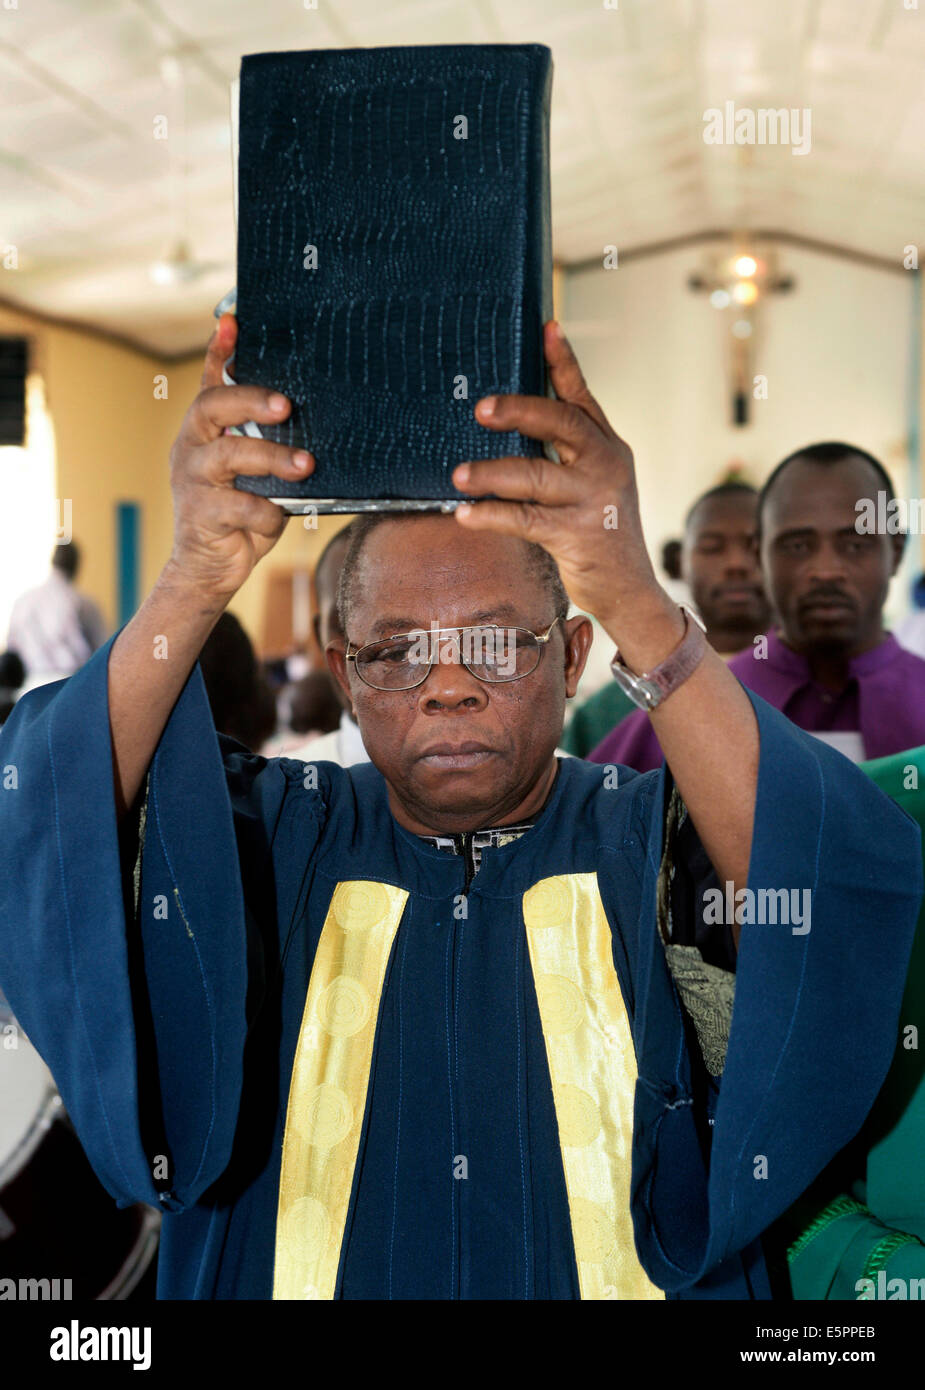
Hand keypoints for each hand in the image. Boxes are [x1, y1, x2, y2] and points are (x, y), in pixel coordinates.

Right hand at [165, 313, 315, 602]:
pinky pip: (241, 506)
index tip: (232, 322)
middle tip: (285, 405)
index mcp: (205, 432)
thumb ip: (266, 444)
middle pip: (211, 407)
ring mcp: (193, 480)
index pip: (210, 383)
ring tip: (305, 463)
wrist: (211, 569)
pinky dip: (267, 512)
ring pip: (229, 455)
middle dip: (250, 400)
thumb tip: (304, 414)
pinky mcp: (202, 515)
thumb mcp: (255, 473)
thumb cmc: (241, 514)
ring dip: (271, 457)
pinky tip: (281, 515)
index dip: (219, 353)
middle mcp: (192, 447)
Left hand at [451, 321, 665, 631]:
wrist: (630, 590)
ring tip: (458, 475)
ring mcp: (594, 500)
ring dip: (491, 475)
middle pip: (560, 423)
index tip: (545, 328)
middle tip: (481, 410)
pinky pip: (525, 520)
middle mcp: (606, 465)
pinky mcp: (577, 535)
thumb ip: (565, 454)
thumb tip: (512, 422)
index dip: (562, 362)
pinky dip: (492, 516)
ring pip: (535, 476)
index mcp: (608, 447)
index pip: (582, 397)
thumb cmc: (599, 532)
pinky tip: (465, 514)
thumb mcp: (594, 484)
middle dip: (519, 411)